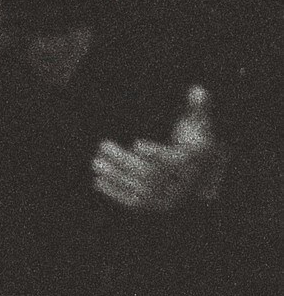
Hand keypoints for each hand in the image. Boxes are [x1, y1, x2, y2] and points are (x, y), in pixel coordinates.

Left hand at [92, 88, 224, 213]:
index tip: (136, 143)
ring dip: (115, 176)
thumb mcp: (198, 122)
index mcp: (192, 162)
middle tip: (102, 146)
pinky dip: (114, 192)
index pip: (173, 160)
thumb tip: (197, 89)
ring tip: (96, 162)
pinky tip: (98, 181)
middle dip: (124, 161)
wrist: (198, 171)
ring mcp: (167, 198)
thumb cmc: (194, 139)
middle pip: (149, 174)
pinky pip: (132, 203)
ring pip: (138, 189)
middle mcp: (182, 184)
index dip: (155, 153)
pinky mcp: (154, 207)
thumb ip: (198, 106)